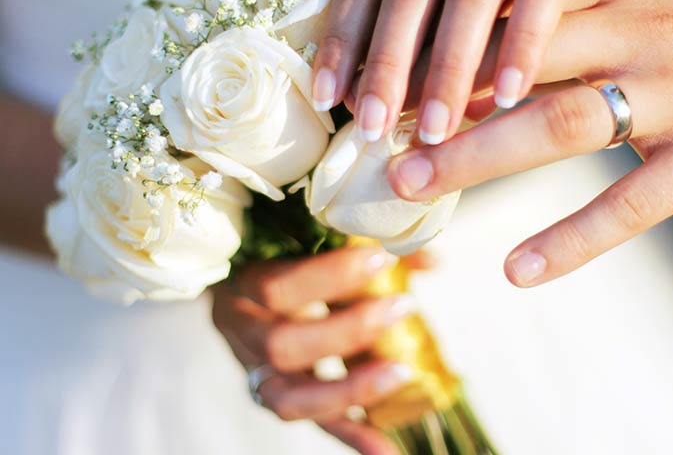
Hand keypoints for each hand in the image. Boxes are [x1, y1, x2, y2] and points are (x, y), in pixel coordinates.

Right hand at [212, 246, 424, 454]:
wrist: (245, 289)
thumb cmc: (283, 256)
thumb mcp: (308, 241)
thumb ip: (363, 245)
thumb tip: (430, 258)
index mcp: (239, 284)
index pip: (274, 287)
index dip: (328, 276)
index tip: (381, 258)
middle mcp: (241, 334)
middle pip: (281, 346)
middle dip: (348, 330)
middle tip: (402, 306)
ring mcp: (255, 373)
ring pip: (289, 399)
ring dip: (350, 390)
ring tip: (401, 373)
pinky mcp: (280, 400)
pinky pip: (314, 424)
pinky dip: (353, 436)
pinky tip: (387, 448)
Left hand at [312, 0, 663, 145]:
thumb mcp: (462, 9)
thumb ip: (423, 42)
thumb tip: (374, 115)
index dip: (344, 38)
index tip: (329, 101)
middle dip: (389, 61)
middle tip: (375, 127)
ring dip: (451, 63)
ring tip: (435, 128)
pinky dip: (523, 42)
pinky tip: (510, 98)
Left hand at [386, 0, 672, 287]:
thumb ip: (565, 13)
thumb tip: (470, 45)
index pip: (511, 10)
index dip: (440, 46)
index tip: (381, 78)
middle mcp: (639, 34)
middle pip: (521, 65)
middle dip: (440, 101)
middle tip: (375, 137)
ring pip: (563, 124)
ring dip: (481, 159)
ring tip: (415, 185)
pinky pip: (631, 203)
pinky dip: (571, 238)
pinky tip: (518, 268)